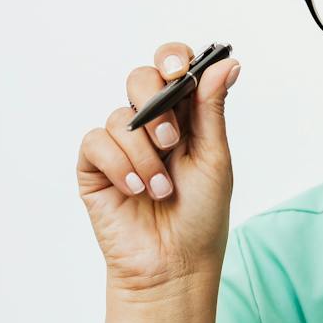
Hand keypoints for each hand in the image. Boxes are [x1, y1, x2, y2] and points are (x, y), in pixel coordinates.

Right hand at [76, 42, 242, 294]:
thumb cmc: (199, 217)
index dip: (172, 57)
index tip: (179, 67)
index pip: (172, 68)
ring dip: (144, 155)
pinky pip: (96, 142)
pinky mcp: (94, 168)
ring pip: (120, 117)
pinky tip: (134, 190)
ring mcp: (120, 146)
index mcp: (183, 117)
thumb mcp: (214, 158)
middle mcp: (150, 126)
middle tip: (172, 141)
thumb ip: (212, 108)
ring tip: (161, 189)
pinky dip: (118, 165)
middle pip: (139, 79)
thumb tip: (227, 63)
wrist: (173, 265)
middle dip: (156, 104)